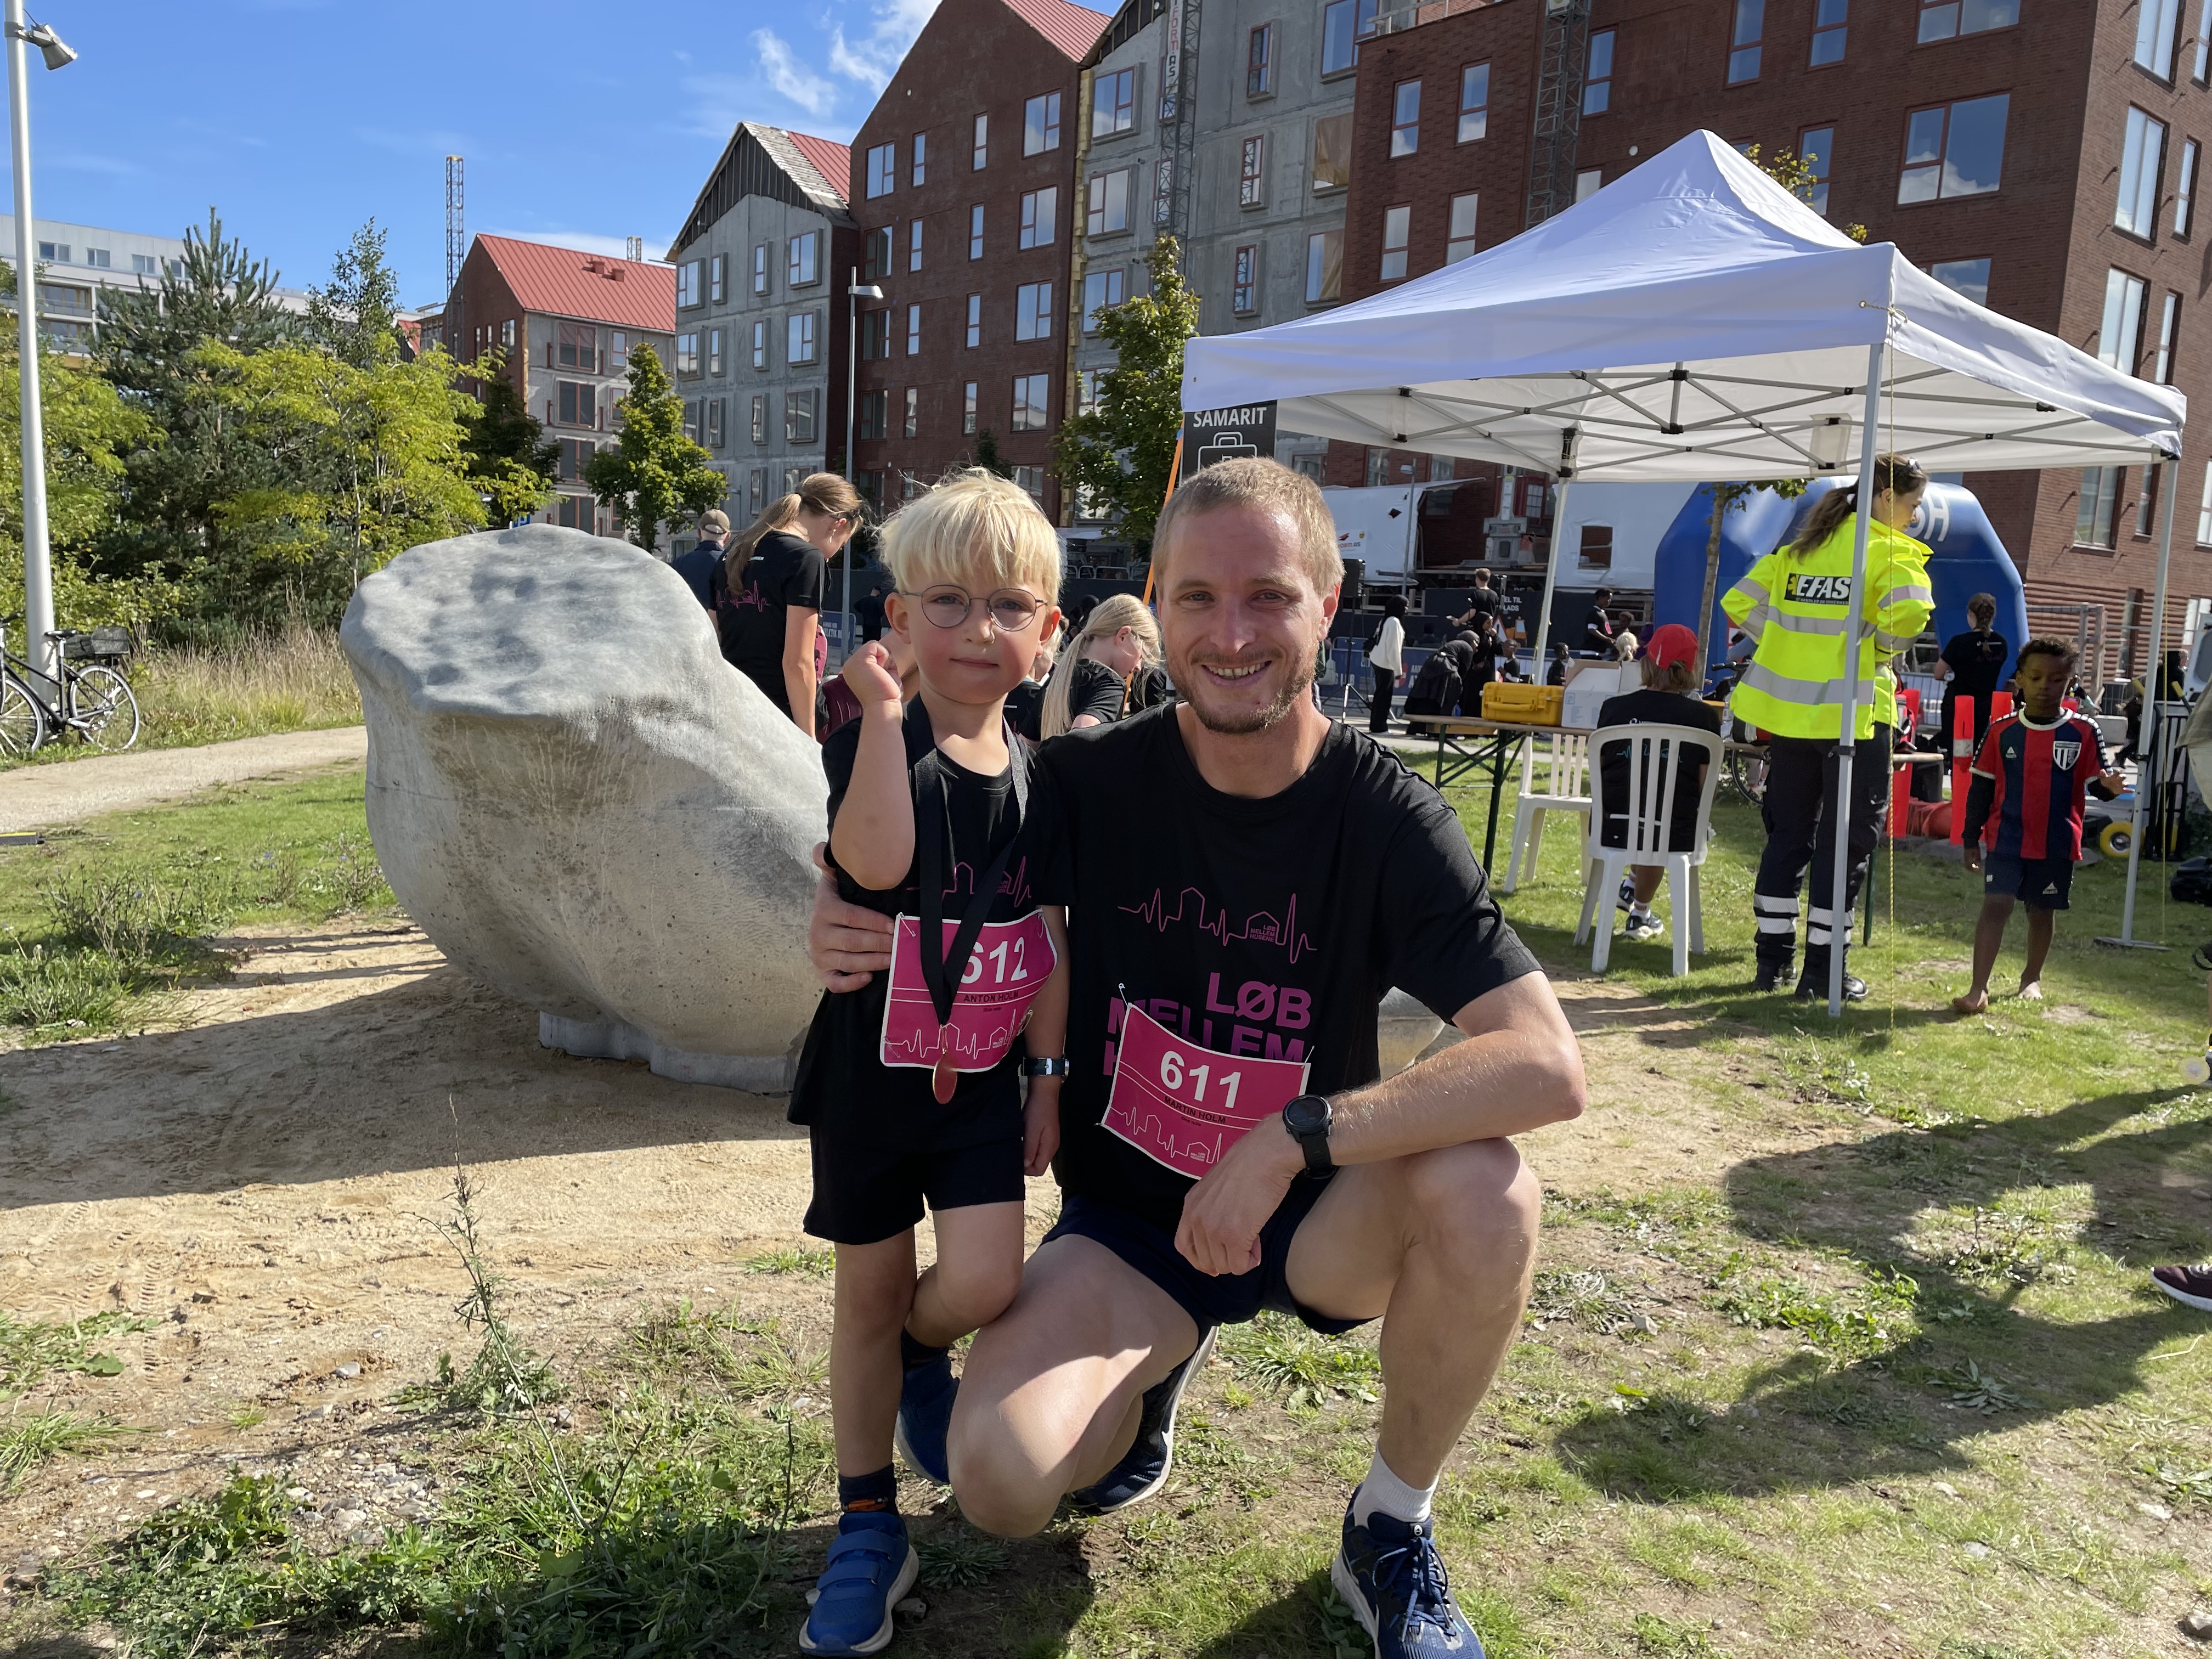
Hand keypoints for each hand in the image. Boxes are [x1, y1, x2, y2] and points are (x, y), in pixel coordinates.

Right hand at [808, 843, 894, 990]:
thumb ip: (828, 860)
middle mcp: (818, 934)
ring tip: (895, 959)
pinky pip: (834, 982)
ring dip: (874, 961)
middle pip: (853, 941)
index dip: (874, 922)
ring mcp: (819, 955)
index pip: (851, 916)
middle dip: (880, 943)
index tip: (895, 924)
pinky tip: (868, 977)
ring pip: (848, 961)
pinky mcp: (822, 971)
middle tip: (902, 943)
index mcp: (824, 910)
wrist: (822, 922)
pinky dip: (850, 983)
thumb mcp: (832, 878)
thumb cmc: (837, 899)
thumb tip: (822, 848)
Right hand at [841, 640, 903, 710]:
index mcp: (853, 671)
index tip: (882, 679)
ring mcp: (852, 661)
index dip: (882, 664)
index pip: (871, 656)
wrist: (883, 707)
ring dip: (885, 660)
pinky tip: (882, 672)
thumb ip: (879, 664)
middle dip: (884, 661)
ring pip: (875, 647)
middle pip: (873, 650)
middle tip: (883, 678)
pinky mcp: (859, 659)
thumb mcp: (881, 675)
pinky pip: (876, 645)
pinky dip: (885, 656)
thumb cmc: (885, 697)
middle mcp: (850, 665)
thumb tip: (884, 652)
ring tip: (882, 676)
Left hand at [1023, 1079, 1060, 1175]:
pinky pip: (1039, 1149)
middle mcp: (1052, 1147)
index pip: (1039, 1170)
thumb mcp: (1031, 1130)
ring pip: (1038, 1157)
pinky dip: (1031, 1147)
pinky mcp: (1047, 1136)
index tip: (1016, 1159)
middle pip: (1039, 1165)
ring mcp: (1050, 1142)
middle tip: (1016, 1151)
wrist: (1045, 1093)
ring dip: (1028, 1154)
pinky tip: (1024, 1139)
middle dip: (1027, 1163)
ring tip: (1020, 1144)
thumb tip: (1026, 1166)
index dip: (1026, 1169)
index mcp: (1049, 1148)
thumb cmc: (1038, 1110)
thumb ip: (1030, 1149)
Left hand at [1173, 1118, 1303, 1277]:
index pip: (1183, 1246)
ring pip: (1223, 1266)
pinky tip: (1258, 1244)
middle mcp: (1197, 1218)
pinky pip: (1240, 1266)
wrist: (1267, 1154)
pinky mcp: (1235, 1236)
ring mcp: (1214, 1228)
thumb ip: (1210, 1210)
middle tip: (1244, 1239)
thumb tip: (1219, 1237)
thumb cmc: (1249, 1165)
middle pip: (1206, 1260)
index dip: (1200, 1259)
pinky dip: (1251, 1261)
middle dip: (1227, 1256)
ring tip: (1253, 1237)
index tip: (1216, 1261)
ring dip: (1240, 1258)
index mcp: (1191, 1205)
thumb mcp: (1215, 1187)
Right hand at [1961, 843, 1981, 872]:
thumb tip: (1978, 865)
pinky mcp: (1965, 855)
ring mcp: (1965, 857)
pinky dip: (1969, 864)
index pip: (1970, 867)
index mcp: (1968, 859)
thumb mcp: (1977, 853)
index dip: (1973, 870)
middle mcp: (1965, 859)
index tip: (1978, 871)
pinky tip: (1973, 863)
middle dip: (1971, 869)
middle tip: (1976, 871)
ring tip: (1974, 868)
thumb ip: (1977, 859)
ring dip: (1970, 867)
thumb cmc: (1974, 847)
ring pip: (1966, 864)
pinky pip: (1966, 862)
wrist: (1970, 840)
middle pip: (1967, 866)